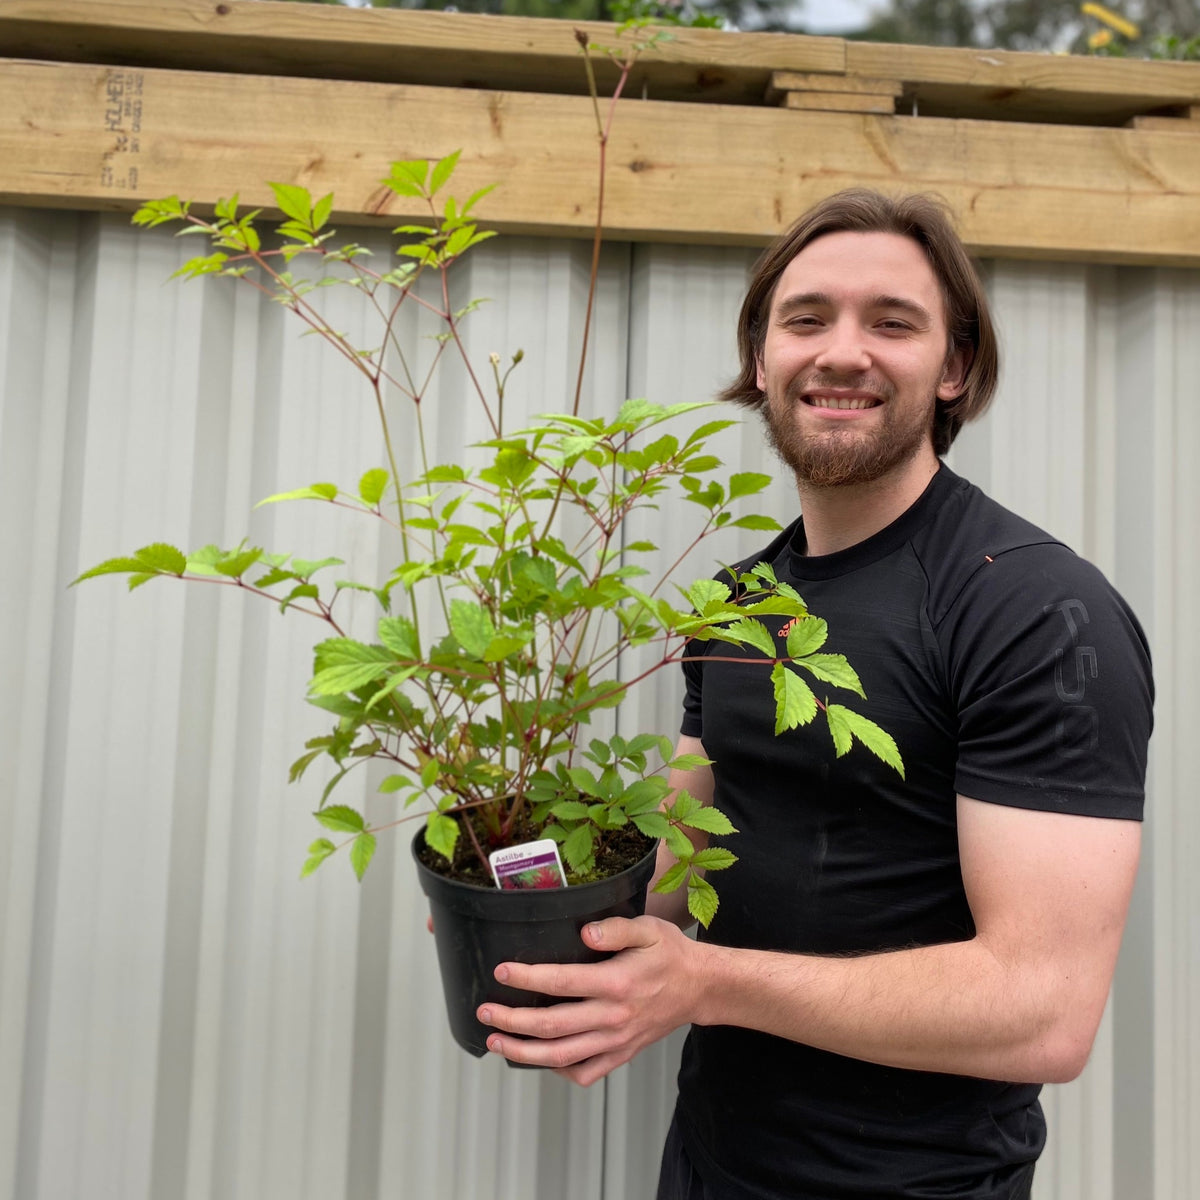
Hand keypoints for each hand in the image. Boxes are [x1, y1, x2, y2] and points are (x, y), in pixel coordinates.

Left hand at [476, 915, 703, 1085]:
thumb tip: (585, 931)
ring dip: (524, 1052)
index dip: (528, 978)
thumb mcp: (649, 929)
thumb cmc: (671, 954)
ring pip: (562, 1055)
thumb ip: (616, 929)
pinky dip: (558, 1070)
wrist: (701, 988)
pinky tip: (539, 1058)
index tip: (502, 971)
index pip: (562, 983)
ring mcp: (616, 1040)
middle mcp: (613, 1016)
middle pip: (553, 1026)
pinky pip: (584, 1073)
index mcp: (617, 983)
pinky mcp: (621, 1053)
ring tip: (496, 1042)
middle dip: (512, 1021)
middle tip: (485, 1012)